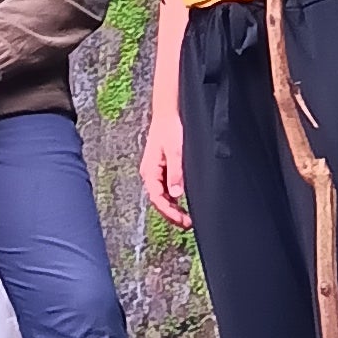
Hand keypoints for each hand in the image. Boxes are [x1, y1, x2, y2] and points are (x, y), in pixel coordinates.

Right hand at [139, 104, 190, 231]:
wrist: (168, 113)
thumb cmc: (170, 129)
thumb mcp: (176, 151)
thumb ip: (176, 173)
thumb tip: (176, 195)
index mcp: (150, 171)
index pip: (157, 199)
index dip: (170, 213)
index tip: (183, 220)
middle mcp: (150, 174)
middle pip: (158, 201)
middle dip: (171, 215)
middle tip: (188, 224)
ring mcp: (155, 172)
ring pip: (162, 197)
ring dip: (173, 208)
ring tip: (187, 218)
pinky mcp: (162, 169)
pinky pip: (165, 189)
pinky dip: (173, 199)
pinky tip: (183, 203)